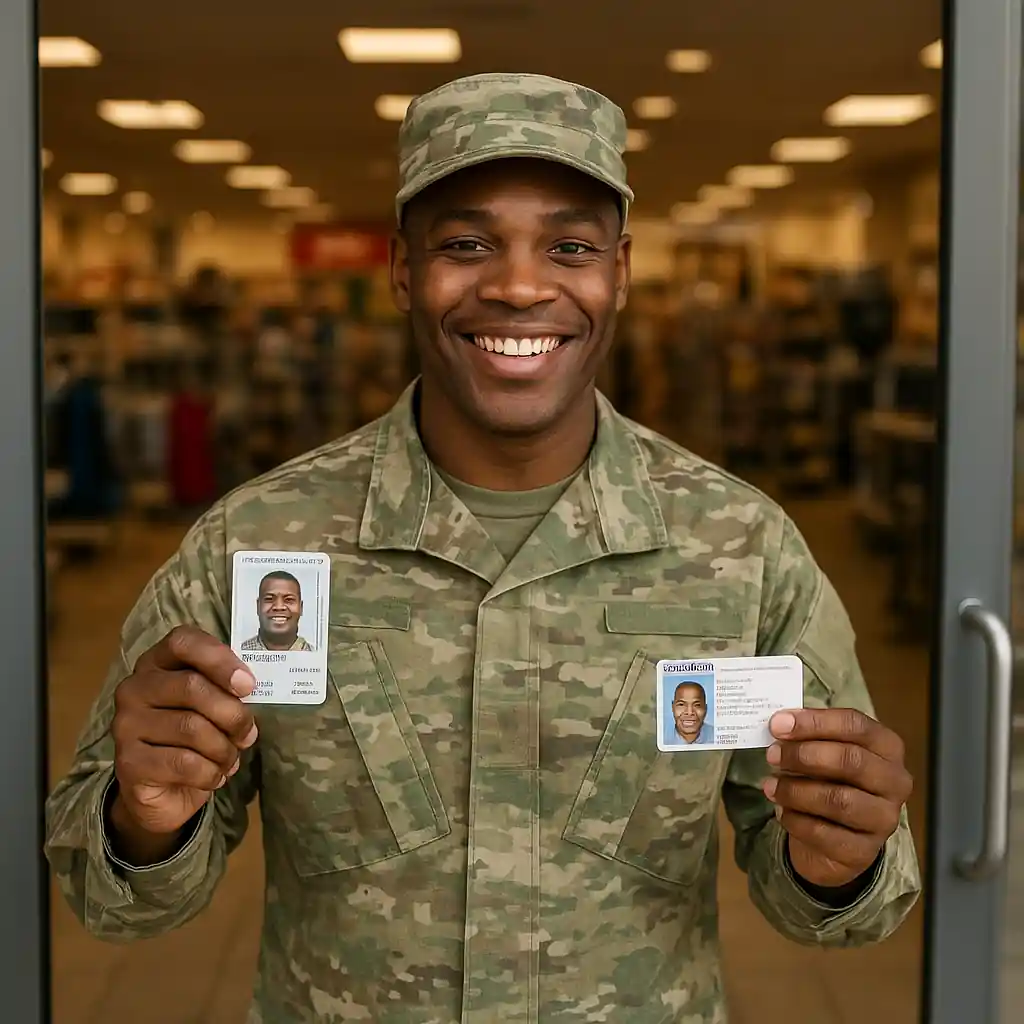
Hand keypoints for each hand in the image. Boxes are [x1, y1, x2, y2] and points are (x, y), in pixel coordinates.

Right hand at [111, 626, 257, 845]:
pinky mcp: (128, 762)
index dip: (219, 658)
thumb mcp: (212, 707)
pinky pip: (184, 763)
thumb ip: (226, 690)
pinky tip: (214, 777)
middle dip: (232, 714)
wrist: (163, 793)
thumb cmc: (194, 740)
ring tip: (230, 759)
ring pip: (191, 728)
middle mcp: (134, 689)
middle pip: (191, 686)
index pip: (183, 641)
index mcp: (156, 663)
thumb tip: (248, 689)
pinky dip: (211, 772)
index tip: (248, 685)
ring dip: (224, 749)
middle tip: (248, 734)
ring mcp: (126, 725)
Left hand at [762, 708, 912, 889]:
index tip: (778, 724)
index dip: (814, 722)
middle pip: (851, 760)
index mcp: (887, 747)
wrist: (837, 837)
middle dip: (804, 755)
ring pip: (839, 800)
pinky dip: (796, 820)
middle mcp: (895, 782)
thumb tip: (779, 723)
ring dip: (796, 790)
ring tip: (770, 786)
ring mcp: (884, 819)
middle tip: (772, 755)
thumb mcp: (825, 751)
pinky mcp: (864, 851)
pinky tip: (781, 811)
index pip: (855, 725)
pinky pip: (825, 834)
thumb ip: (808, 736)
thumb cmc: (831, 780)